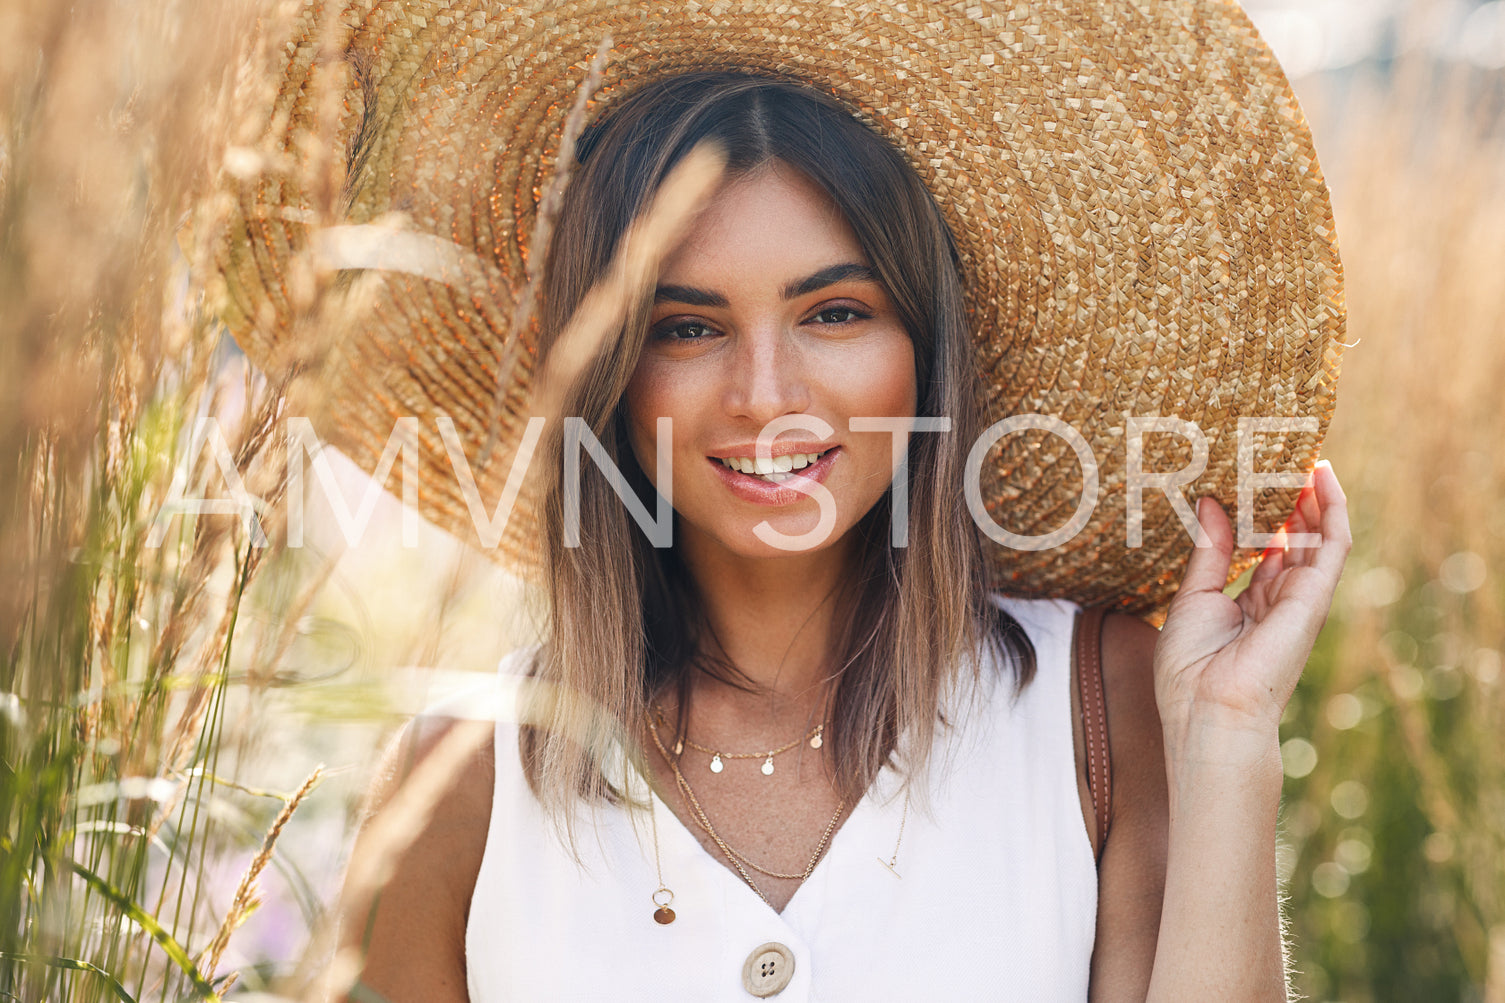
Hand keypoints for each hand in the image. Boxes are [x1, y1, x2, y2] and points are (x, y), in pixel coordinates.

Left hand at [1153, 461, 1351, 765]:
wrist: (1209, 711)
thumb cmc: (1192, 669)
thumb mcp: (1193, 598)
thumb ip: (1209, 551)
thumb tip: (1211, 504)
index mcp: (1249, 606)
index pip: (1266, 553)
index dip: (1264, 517)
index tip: (1255, 482)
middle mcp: (1280, 601)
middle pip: (1294, 540)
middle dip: (1292, 501)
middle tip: (1283, 460)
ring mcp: (1301, 599)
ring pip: (1317, 537)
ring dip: (1315, 497)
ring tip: (1306, 457)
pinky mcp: (1314, 597)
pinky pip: (1332, 545)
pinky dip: (1332, 509)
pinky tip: (1324, 477)